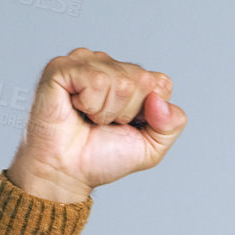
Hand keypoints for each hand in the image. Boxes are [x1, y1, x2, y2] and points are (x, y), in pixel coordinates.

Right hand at [6, 48, 187, 202]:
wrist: (67, 172)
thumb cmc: (102, 157)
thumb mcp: (151, 148)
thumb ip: (172, 124)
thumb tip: (159, 100)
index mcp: (131, 78)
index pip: (161, 83)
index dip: (147, 113)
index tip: (126, 125)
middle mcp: (109, 65)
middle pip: (142, 81)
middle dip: (126, 113)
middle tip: (103, 124)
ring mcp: (85, 62)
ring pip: (120, 81)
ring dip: (106, 111)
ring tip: (88, 118)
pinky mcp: (62, 67)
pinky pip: (95, 80)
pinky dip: (89, 104)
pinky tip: (75, 108)